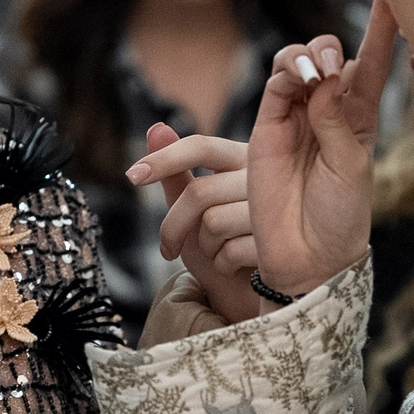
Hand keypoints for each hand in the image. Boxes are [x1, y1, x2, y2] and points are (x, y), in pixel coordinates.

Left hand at [125, 122, 259, 322]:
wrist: (251, 286)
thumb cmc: (222, 239)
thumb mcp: (195, 206)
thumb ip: (176, 172)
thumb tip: (155, 127)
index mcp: (245, 157)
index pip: (201, 147)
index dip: (164, 159)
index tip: (132, 176)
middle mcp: (265, 176)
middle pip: (199, 193)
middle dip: (173, 228)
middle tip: (168, 249)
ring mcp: (277, 209)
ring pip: (214, 224)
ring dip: (205, 248)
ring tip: (219, 252)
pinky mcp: (281, 242)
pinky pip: (231, 251)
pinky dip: (222, 266)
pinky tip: (234, 266)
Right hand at [247, 0, 398, 294]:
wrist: (309, 255)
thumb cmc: (341, 216)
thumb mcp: (353, 166)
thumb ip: (338, 121)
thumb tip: (322, 80)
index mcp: (362, 116)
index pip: (372, 61)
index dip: (382, 25)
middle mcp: (329, 110)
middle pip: (328, 54)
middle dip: (329, 46)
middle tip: (333, 65)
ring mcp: (297, 116)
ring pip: (296, 62)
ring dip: (306, 54)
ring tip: (315, 71)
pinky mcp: (267, 128)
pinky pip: (275, 85)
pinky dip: (286, 72)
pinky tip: (300, 78)